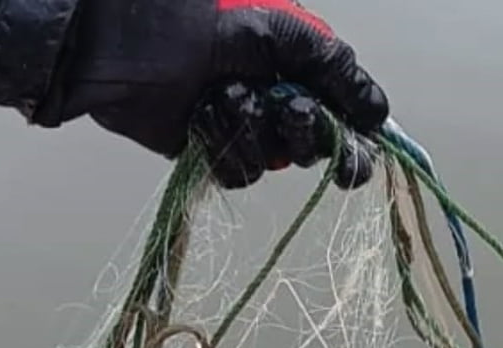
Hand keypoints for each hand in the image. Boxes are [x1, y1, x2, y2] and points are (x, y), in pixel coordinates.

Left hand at [49, 0, 388, 189]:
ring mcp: (243, 126)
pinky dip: (223, 147)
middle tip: (285, 110)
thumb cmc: (195, 20)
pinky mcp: (213, 151)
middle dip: (299, 131)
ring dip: (250, 130)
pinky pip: (240, 172)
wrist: (122, 48)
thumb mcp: (279, 30)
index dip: (352, 141)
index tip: (353, 162)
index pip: (342, 111)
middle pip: (314, 145)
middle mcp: (273, 96)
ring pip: (274, 162)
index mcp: (294, 63)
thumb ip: (335, 69)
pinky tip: (200, 117)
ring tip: (219, 95)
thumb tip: (380, 112)